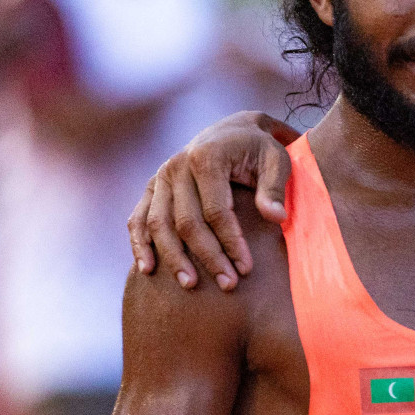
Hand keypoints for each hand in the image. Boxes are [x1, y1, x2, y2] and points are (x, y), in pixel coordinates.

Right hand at [128, 111, 297, 290]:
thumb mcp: (276, 161)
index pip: (216, 211)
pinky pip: (138, 219)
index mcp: (207, 158)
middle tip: (228, 284)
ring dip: (173, 258)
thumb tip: (277, 218)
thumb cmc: (259, 149)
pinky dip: (140, 244)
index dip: (231, 242)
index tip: (246, 268)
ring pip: (159, 225)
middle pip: (187, 222)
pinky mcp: (151, 187)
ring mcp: (160, 177)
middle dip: (207, 256)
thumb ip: (274, 189)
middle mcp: (176, 166)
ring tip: (190, 285)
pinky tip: (148, 269)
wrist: (234, 130)